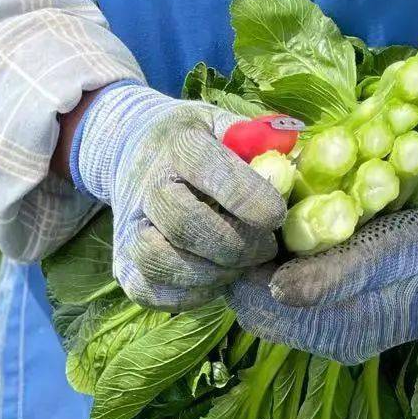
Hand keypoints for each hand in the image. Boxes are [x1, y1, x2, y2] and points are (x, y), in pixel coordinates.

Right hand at [70, 80, 286, 311]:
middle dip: (236, 245)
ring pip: (163, 262)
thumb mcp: (226, 124)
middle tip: (267, 248)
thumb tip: (294, 164)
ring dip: (213, 273)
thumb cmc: (198, 138)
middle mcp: (147, 185)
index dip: (249, 198)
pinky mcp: (122, 264)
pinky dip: (191, 294)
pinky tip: (216, 277)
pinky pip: (153, 292)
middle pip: (185, 224)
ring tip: (242, 265)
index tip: (278, 215)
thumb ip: (260, 142)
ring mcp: (129, 227)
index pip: (210, 170)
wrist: (136, 148)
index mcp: (179, 144)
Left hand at [228, 188, 417, 365]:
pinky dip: (295, 243)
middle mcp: (331, 330)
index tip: (240, 213)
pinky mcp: (352, 290)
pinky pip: (304, 272)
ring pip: (279, 282)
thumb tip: (275, 288)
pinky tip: (302, 210)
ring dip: (272, 245)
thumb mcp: (390, 255)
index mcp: (337, 331)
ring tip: (276, 199)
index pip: (256, 308)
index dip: (240, 262)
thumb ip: (333, 276)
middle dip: (253, 251)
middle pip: (262, 296)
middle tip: (255, 199)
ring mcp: (341, 312)